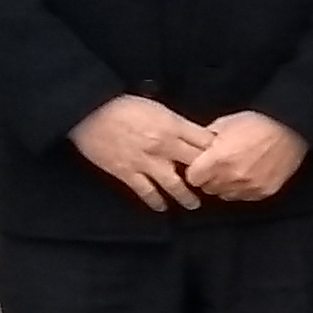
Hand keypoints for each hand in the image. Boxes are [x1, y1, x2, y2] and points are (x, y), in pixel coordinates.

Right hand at [71, 94, 206, 211]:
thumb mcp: (157, 107)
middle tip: (215, 187)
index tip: (225, 161)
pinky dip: (156, 202)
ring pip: (175, 186)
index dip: (218, 152)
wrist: (88, 111)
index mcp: (172, 126)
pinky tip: (163, 207)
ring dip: (187, 197)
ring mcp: (145, 162)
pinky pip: (147, 192)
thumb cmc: (121, 105)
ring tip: (194, 204)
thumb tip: (193, 135)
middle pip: (196, 166)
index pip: (205, 143)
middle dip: (208, 177)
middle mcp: (163, 146)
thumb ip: (176, 123)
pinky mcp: (127, 173)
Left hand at [180, 111, 307, 203]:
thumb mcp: (227, 123)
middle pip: (207, 188)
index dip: (195, 170)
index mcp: (219, 158)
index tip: (200, 165)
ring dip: (225, 185)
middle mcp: (232, 176)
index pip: (192, 178)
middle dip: (209, 178)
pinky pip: (243, 196)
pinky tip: (248, 174)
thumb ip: (207, 138)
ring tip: (234, 170)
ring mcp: (249, 186)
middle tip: (218, 165)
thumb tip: (196, 147)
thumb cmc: (260, 123)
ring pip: (224, 195)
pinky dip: (242, 188)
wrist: (292, 129)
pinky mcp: (264, 191)